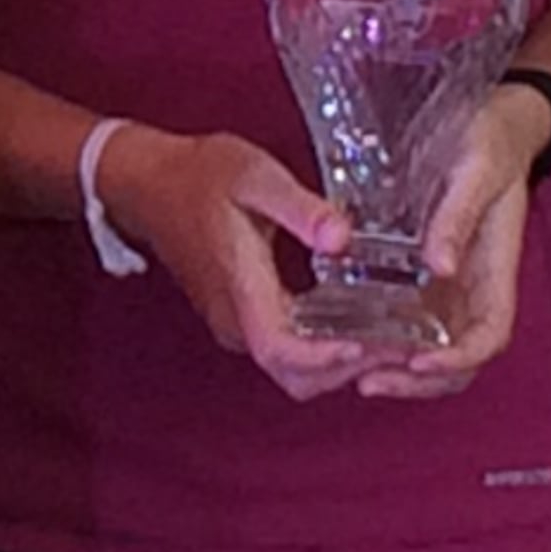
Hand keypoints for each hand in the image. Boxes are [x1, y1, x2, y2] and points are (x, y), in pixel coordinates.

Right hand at [91, 122, 378, 402]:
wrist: (149, 183)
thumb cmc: (199, 175)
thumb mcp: (255, 176)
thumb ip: (301, 208)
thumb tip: (343, 239)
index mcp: (240, 288)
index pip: (283, 349)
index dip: (330, 357)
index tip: (374, 343)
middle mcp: (234, 319)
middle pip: (296, 376)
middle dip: (350, 369)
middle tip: (401, 345)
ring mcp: (233, 324)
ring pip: (292, 371)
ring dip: (339, 365)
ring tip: (388, 337)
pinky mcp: (237, 319)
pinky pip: (284, 352)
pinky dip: (322, 352)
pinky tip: (355, 322)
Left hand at [355, 90, 549, 400]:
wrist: (491, 123)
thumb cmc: (489, 142)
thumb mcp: (475, 169)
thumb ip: (458, 217)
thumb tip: (440, 268)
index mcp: (496, 270)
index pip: (490, 336)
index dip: (459, 361)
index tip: (419, 366)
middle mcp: (474, 288)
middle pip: (459, 360)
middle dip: (419, 383)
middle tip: (368, 382)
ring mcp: (450, 286)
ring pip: (431, 349)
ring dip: (398, 370)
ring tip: (350, 370)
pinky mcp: (424, 274)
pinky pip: (408, 318)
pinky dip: (384, 338)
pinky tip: (347, 336)